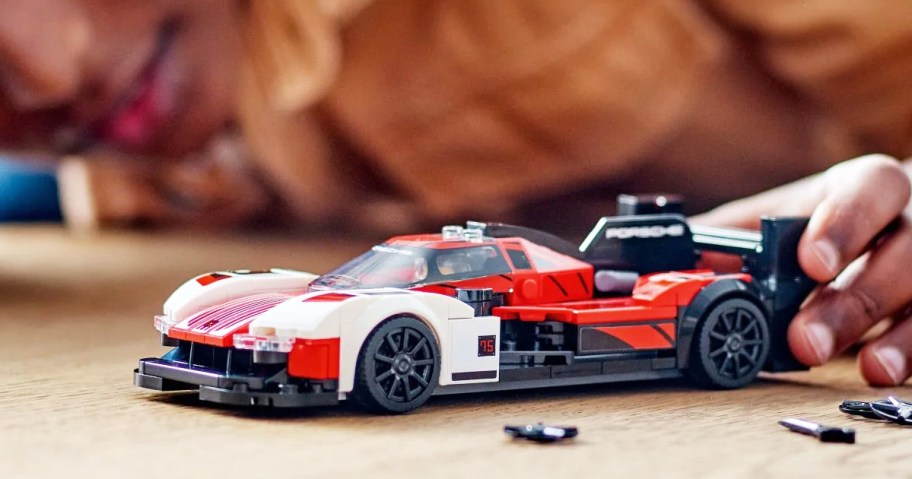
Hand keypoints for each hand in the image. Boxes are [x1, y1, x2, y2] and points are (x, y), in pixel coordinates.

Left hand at [692, 154, 911, 385]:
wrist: (894, 226)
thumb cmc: (823, 223)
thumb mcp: (776, 218)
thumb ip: (726, 234)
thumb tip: (656, 250)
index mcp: (864, 188)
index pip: (871, 187)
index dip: (845, 223)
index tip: (810, 264)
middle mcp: (910, 220)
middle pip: (905, 250)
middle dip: (856, 298)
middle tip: (805, 339)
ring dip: (896, 333)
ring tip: (864, 367)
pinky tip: (883, 370)